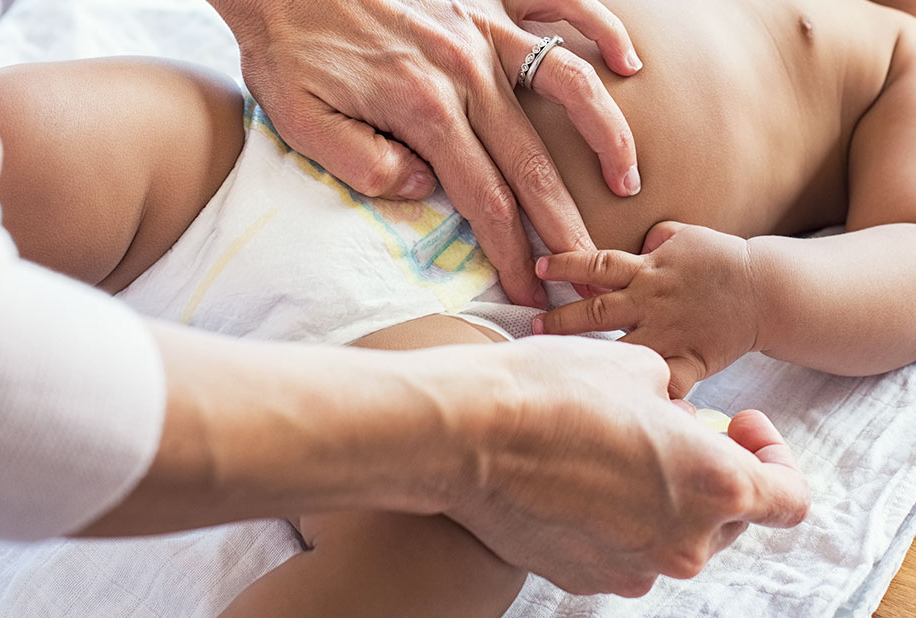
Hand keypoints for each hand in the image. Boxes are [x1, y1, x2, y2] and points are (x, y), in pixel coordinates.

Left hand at [211, 0, 643, 306]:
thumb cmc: (287, 47)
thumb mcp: (301, 122)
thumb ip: (365, 165)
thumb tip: (426, 187)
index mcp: (423, 109)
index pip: (484, 198)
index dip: (511, 252)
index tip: (530, 292)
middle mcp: (466, 72)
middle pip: (532, 162)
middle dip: (564, 224)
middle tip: (588, 267)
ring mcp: (481, 30)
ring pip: (566, 86)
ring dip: (604, 137)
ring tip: (627, 180)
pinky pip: (559, 7)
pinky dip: (600, 32)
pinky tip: (628, 64)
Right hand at [441, 336, 809, 595]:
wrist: (466, 432)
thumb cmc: (555, 390)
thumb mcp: (639, 367)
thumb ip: (679, 400)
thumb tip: (674, 419)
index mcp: (715, 486)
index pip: (789, 498)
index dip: (774, 456)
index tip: (739, 426)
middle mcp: (684, 542)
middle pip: (729, 520)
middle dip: (711, 473)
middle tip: (668, 428)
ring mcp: (633, 568)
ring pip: (672, 536)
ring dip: (661, 498)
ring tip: (614, 450)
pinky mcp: (585, 578)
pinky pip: (622, 551)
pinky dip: (615, 521)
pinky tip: (577, 479)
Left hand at [533, 221, 762, 397]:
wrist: (766, 290)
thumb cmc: (723, 261)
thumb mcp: (686, 236)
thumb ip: (655, 239)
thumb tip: (637, 241)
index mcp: (647, 270)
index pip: (596, 264)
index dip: (564, 265)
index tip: (536, 268)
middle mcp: (651, 302)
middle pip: (596, 310)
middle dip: (559, 319)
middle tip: (531, 327)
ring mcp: (668, 334)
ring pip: (619, 348)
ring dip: (587, 356)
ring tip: (559, 363)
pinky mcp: (688, 360)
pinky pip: (663, 384)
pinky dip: (645, 396)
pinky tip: (617, 409)